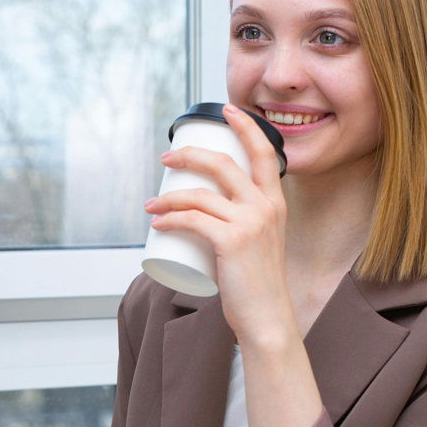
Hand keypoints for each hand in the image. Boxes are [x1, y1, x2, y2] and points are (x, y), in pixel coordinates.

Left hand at [145, 104, 295, 342]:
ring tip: (151, 205)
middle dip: (190, 155)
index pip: (263, 152)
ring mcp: (250, 223)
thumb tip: (204, 212)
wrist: (267, 317)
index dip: (245, 126)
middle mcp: (266, 207)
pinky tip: (157, 222)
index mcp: (275, 202)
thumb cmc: (257, 283)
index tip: (227, 110)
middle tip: (167, 159)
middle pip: (223, 164)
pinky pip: (192, 220)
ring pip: (199, 194)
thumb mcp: (259, 242)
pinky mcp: (232, 241)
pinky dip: (169, 218)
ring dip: (168, 196)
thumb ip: (242, 223)